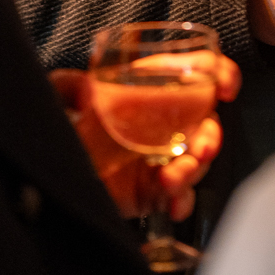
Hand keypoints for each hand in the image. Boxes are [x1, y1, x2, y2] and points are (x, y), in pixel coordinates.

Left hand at [51, 59, 241, 222]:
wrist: (50, 169)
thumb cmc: (57, 123)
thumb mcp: (56, 92)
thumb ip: (67, 86)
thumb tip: (85, 92)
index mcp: (148, 87)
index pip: (197, 71)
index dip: (219, 73)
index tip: (224, 87)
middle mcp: (160, 121)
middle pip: (206, 123)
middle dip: (211, 137)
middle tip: (200, 148)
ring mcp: (158, 157)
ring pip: (195, 162)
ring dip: (192, 171)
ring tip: (170, 180)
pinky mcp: (150, 190)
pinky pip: (179, 197)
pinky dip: (181, 201)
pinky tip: (171, 203)